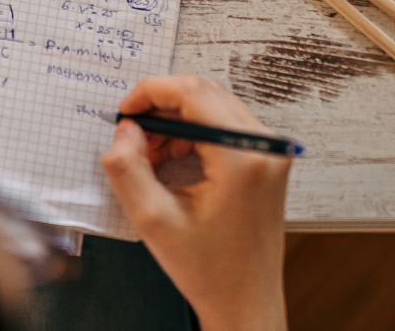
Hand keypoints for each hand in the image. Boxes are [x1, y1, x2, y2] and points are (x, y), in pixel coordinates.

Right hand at [102, 75, 291, 330]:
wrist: (245, 301)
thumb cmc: (210, 270)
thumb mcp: (152, 219)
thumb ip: (128, 168)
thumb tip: (124, 130)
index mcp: (242, 158)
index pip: (193, 93)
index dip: (150, 92)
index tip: (125, 111)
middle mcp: (264, 147)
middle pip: (204, 94)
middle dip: (160, 109)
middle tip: (133, 138)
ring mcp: (270, 152)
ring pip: (213, 106)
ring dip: (175, 123)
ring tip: (150, 158)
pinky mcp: (267, 160)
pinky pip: (224, 126)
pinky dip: (192, 134)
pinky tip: (171, 162)